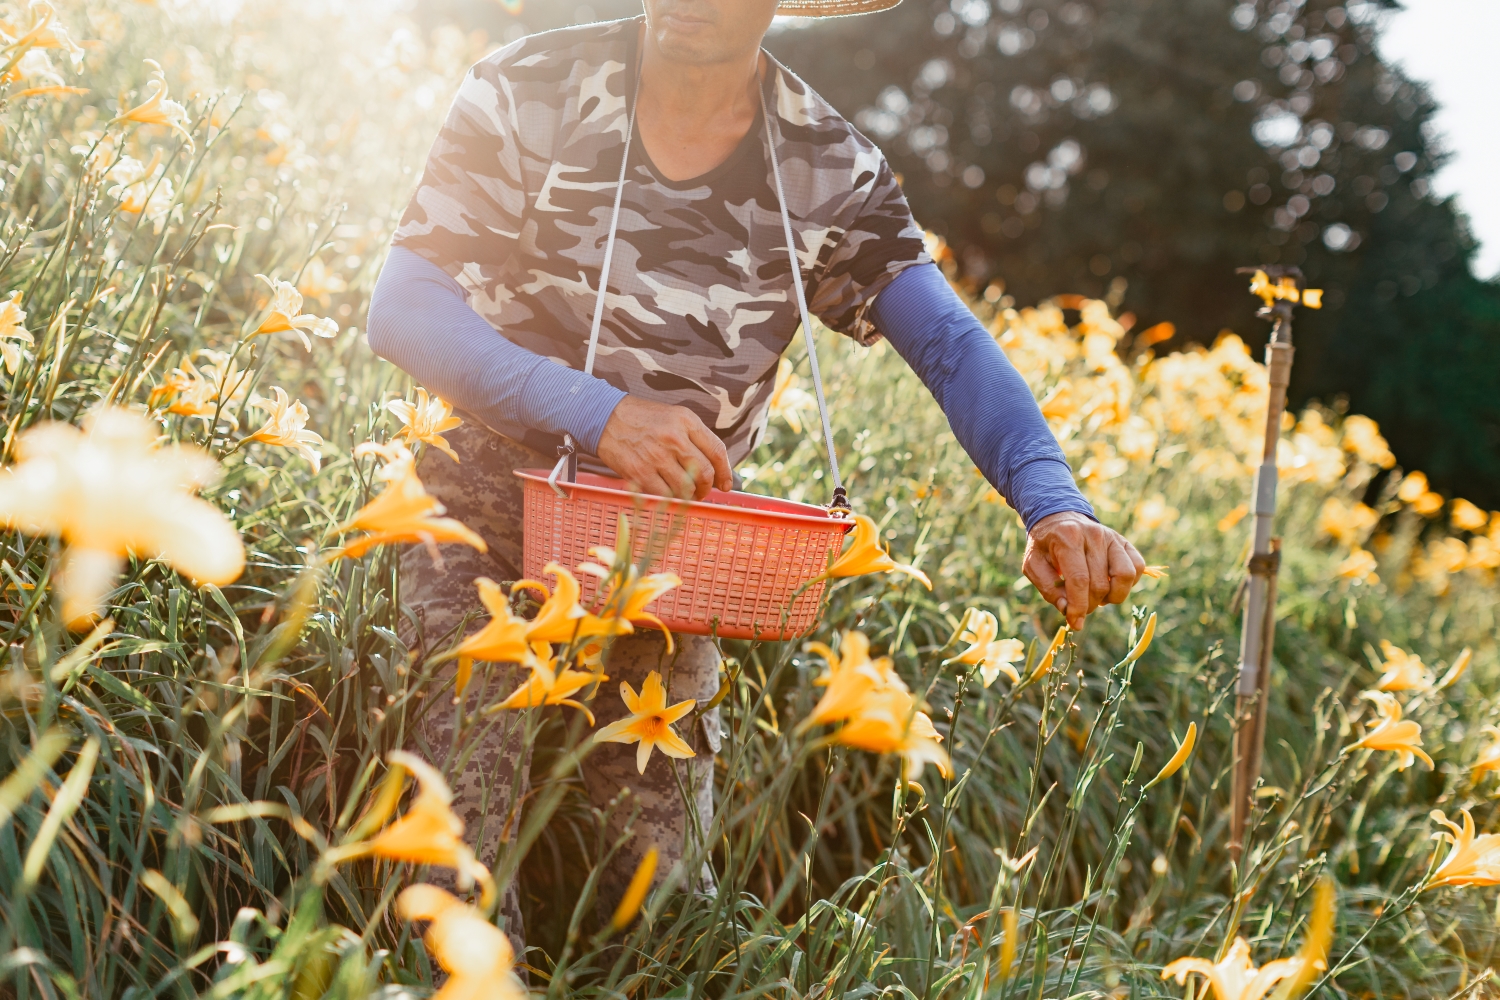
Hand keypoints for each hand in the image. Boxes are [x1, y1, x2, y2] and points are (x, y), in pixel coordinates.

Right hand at [596, 395, 732, 499]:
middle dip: (707, 488)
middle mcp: (674, 437)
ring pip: (686, 488)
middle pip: (704, 473)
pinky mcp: (639, 472)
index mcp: (686, 421)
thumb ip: (694, 438)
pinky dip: (669, 499)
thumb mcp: (673, 416)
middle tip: (703, 492)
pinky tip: (668, 495)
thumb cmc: (643, 419)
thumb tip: (714, 468)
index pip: (717, 451)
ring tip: (686, 495)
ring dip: (690, 496)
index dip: (725, 473)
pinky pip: (664, 495)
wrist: (605, 417)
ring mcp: (656, 456)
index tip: (726, 484)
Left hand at [1023, 511, 1144, 630]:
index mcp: (1068, 538)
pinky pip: (1137, 567)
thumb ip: (1048, 589)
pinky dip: (1127, 584)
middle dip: (1090, 604)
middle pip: (1100, 583)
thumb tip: (1067, 610)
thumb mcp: (1033, 565)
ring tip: (1097, 596)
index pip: (1079, 580)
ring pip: (1125, 576)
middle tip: (1080, 606)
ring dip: (1113, 596)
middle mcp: (1094, 535)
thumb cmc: (1045, 546)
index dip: (1078, 607)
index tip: (1075, 622)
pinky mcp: (1125, 542)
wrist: (1059, 519)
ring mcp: (1112, 537)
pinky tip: (1110, 586)